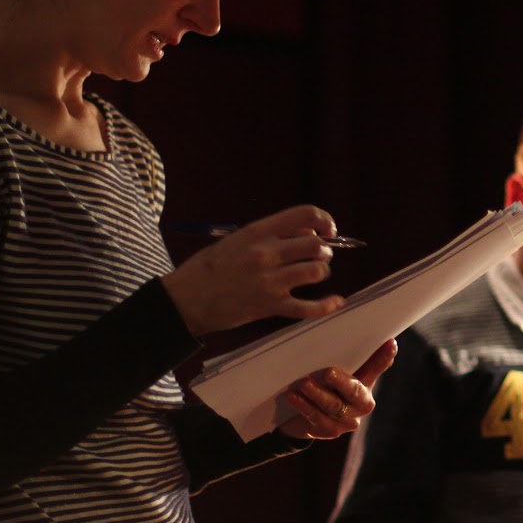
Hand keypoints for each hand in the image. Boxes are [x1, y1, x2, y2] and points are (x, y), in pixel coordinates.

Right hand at [162, 205, 347, 335]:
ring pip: (316, 271)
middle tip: (317, 256)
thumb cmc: (210, 268)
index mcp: (258, 231)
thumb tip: (309, 230)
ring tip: (312, 274)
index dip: (324, 220)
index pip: (305, 214)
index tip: (327, 230)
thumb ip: (271, 234)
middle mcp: (266, 253)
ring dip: (321, 272)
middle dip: (324, 250)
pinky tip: (336, 301)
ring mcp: (269, 281)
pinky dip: (327, 305)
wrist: (186, 299)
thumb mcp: (237, 239)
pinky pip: (308, 308)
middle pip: (316, 244)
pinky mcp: (269, 306)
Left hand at [279, 339, 397, 440]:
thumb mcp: (337, 368)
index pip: (378, 366)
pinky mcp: (328, 431)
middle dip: (342, 382)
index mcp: (366, 383)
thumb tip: (363, 329)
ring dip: (316, 394)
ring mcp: (347, 420)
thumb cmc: (324, 385)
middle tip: (327, 372)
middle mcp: (362, 404)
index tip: (389, 342)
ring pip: (333, 406)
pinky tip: (292, 396)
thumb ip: (350, 354)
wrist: (302, 416)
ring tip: (302, 383)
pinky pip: (315, 418)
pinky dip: (303, 405)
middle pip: (355, 391)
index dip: (383, 357)